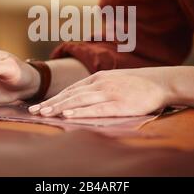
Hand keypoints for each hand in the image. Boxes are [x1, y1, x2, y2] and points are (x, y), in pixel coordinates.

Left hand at [28, 68, 173, 117]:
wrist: (159, 82)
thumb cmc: (136, 83)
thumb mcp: (113, 79)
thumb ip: (98, 85)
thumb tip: (82, 95)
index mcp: (97, 78)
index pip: (71, 89)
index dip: (54, 98)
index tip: (40, 106)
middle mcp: (99, 84)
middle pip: (70, 95)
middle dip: (51, 103)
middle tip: (34, 111)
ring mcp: (108, 93)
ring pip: (78, 101)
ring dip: (59, 108)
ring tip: (44, 113)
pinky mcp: (118, 104)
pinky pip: (95, 109)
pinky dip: (80, 112)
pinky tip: (68, 115)